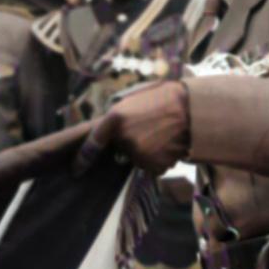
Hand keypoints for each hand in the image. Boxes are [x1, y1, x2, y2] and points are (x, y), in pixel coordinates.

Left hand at [75, 81, 189, 177]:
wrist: (193, 109)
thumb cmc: (164, 98)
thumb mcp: (134, 99)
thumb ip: (119, 117)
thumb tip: (112, 134)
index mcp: (115, 119)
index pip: (93, 142)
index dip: (83, 158)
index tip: (76, 170)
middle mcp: (124, 139)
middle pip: (122, 151)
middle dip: (131, 144)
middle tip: (150, 129)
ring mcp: (139, 154)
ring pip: (139, 159)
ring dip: (147, 152)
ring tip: (163, 135)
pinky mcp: (155, 165)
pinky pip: (154, 167)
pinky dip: (160, 159)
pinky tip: (169, 145)